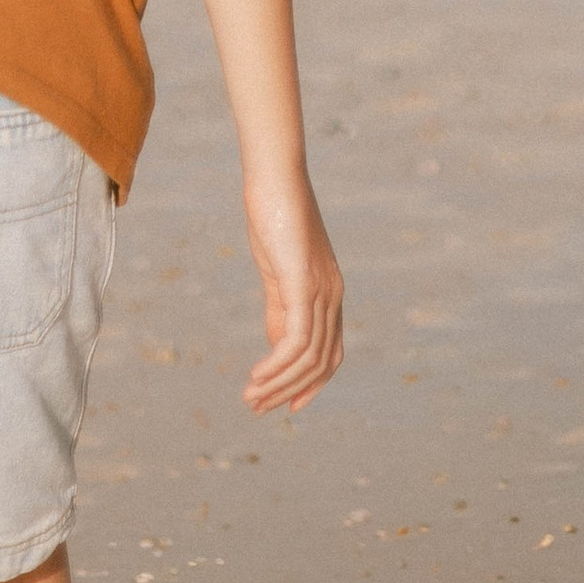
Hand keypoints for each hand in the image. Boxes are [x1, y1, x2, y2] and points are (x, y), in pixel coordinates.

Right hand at [241, 167, 342, 411]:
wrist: (275, 174)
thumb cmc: (275, 214)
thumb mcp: (279, 269)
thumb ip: (281, 306)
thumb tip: (278, 345)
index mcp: (330, 292)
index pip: (332, 353)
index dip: (313, 384)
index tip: (288, 405)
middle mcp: (333, 296)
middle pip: (321, 363)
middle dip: (290, 391)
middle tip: (257, 407)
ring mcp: (322, 290)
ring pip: (308, 358)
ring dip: (278, 384)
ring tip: (250, 398)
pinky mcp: (303, 283)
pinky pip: (296, 340)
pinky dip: (277, 365)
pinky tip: (257, 375)